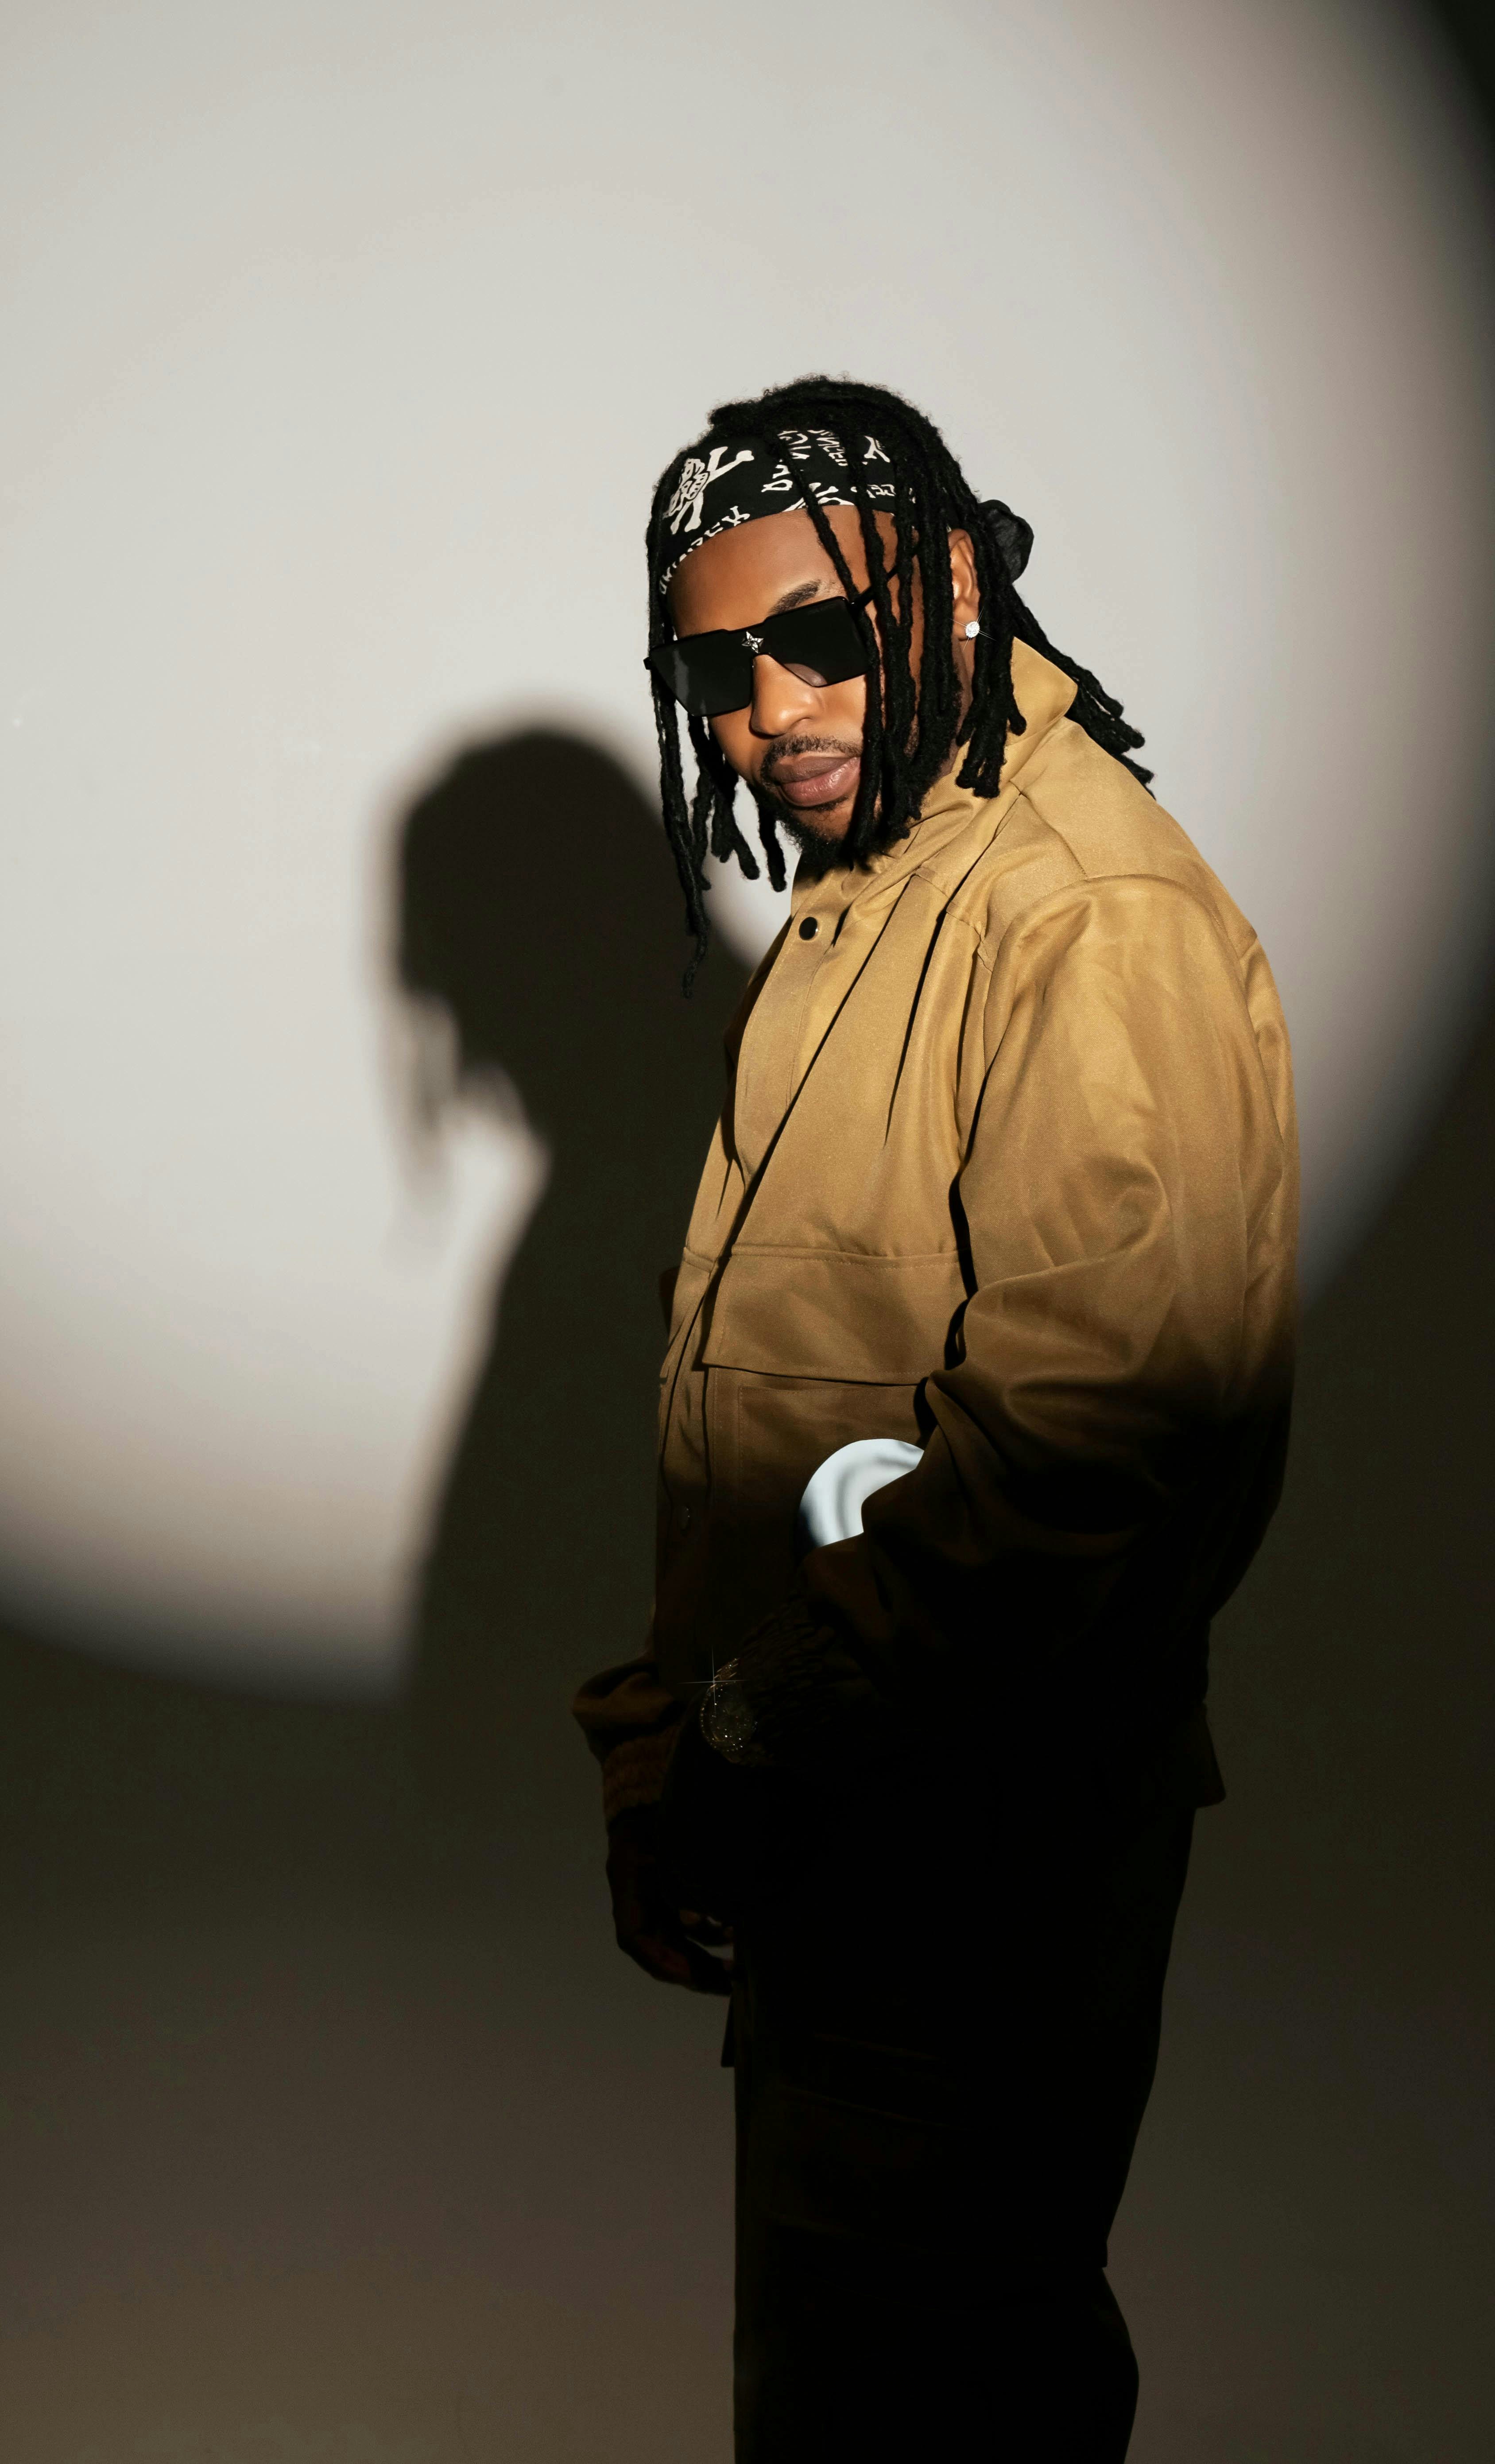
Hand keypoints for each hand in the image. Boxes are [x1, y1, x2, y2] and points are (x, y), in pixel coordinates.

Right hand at [606, 1808, 733, 1993]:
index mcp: (629, 1893)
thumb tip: (694, 1922)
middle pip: (662, 1950)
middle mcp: (640, 1905)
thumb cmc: (658, 1819)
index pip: (637, 1941)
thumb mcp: (666, 1846)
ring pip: (679, 1943)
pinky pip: (690, 1928)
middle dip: (695, 1972)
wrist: (654, 1796)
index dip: (663, 1962)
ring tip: (738, 1968)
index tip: (692, 1977)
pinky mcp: (673, 1899)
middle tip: (730, 1985)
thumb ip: (678, 1885)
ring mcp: (656, 1904)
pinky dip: (711, 1936)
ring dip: (706, 1959)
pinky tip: (735, 1936)